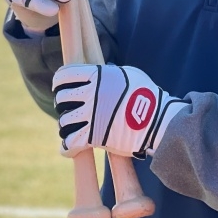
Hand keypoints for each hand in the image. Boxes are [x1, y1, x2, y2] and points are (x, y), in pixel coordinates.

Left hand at [53, 64, 186, 158]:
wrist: (158, 119)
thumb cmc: (147, 94)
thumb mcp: (128, 74)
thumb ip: (110, 73)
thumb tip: (104, 68)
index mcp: (97, 75)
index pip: (64, 75)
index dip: (59, 82)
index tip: (59, 87)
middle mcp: (91, 94)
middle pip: (62, 98)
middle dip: (62, 104)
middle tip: (67, 109)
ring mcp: (91, 115)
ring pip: (63, 121)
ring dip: (65, 126)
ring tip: (70, 129)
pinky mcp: (94, 137)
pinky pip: (70, 143)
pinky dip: (67, 148)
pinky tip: (68, 148)